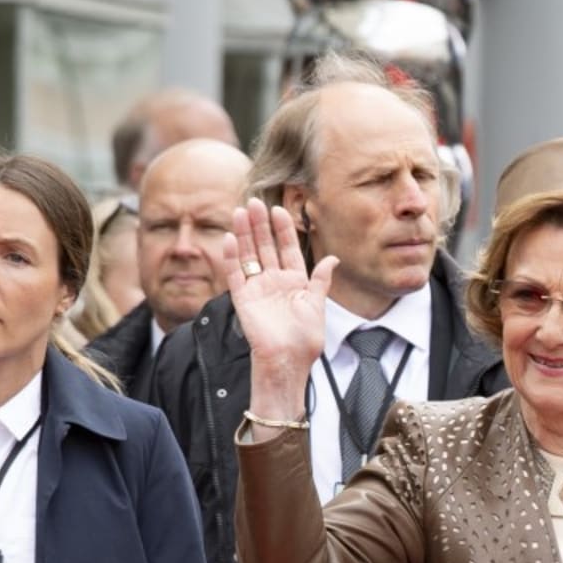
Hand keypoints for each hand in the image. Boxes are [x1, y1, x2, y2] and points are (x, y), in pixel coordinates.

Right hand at [214, 199, 335, 416]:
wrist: (289, 359)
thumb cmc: (305, 338)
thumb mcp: (317, 304)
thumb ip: (321, 279)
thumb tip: (332, 258)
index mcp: (294, 281)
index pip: (287, 248)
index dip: (283, 229)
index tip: (279, 210)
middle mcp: (274, 281)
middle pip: (265, 246)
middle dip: (260, 225)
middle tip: (254, 202)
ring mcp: (257, 288)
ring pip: (248, 255)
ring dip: (243, 234)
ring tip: (240, 212)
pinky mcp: (243, 299)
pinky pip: (235, 274)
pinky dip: (231, 257)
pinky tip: (229, 238)